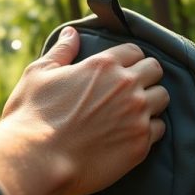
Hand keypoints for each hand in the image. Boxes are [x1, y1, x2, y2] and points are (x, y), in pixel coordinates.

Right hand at [1, 26, 168, 194]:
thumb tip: (72, 33)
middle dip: (146, 76)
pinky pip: (159, 129)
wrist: (37, 160)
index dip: (128, 59)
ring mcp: (136, 115)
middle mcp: (126, 86)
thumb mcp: (39, 73)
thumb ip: (61, 51)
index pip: (135, 51)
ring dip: (151, 101)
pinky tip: (132, 133)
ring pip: (162, 98)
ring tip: (134, 111)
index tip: (121, 69)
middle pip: (155, 70)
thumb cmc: (32, 116)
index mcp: (104, 65)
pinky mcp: (140, 144)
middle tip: (130, 89)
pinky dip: (149, 129)